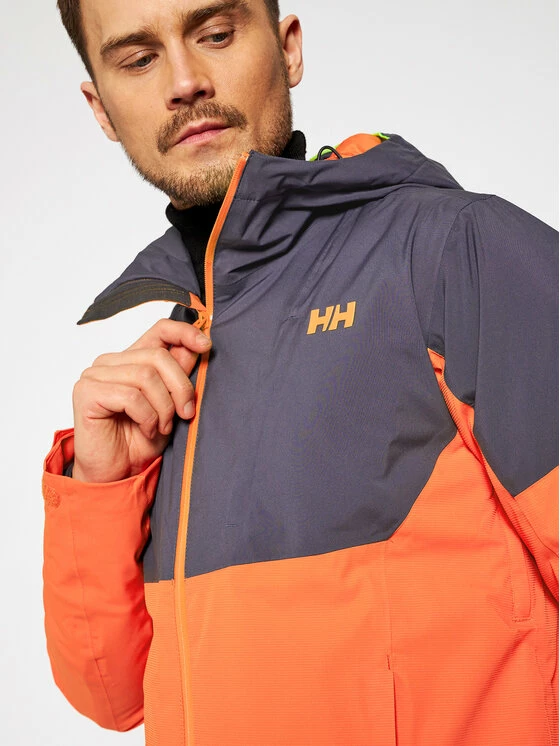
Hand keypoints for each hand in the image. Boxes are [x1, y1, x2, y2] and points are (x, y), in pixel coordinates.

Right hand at [72, 319, 211, 482]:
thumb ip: (179, 375)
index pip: (159, 329)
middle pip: (158, 356)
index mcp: (131, 359)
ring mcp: (95, 375)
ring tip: (162, 427)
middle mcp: (110, 362)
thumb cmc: (140, 441)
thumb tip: (201, 345)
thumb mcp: (171, 405)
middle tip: (186, 413)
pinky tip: (146, 430)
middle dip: (180, 387)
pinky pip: (131, 396)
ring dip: (163, 407)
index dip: (185, 332)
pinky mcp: (86, 392)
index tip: (206, 345)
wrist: (117, 475)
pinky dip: (147, 417)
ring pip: (146, 376)